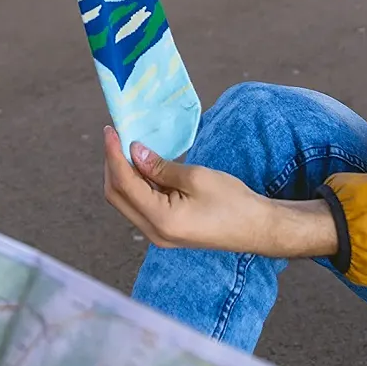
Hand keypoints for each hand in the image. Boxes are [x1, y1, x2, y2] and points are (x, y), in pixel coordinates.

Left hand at [103, 127, 338, 258]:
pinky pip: (139, 205)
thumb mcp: (196, 177)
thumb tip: (134, 151)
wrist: (256, 228)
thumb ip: (160, 167)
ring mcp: (157, 234)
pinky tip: (141, 164)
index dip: (113, 155)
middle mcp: (153, 232)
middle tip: (116, 136)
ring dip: (122, 173)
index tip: (110, 131)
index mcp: (161, 220)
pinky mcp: (164, 230)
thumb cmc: (233, 202)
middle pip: (116, 195)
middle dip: (112, 163)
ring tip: (126, 146)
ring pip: (125, 200)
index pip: (123, 183)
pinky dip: (135, 184)